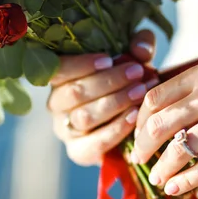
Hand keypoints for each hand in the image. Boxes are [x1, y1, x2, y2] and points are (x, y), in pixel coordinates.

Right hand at [49, 30, 157, 165]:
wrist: (132, 122)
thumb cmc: (127, 82)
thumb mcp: (133, 57)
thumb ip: (138, 46)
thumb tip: (141, 51)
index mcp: (59, 78)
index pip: (58, 70)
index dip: (81, 65)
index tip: (108, 59)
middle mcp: (56, 105)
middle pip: (74, 93)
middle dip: (108, 82)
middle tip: (137, 73)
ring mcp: (65, 131)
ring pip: (84, 117)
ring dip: (115, 103)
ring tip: (140, 92)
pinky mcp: (79, 152)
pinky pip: (95, 143)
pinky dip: (117, 129)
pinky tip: (135, 116)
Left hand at [131, 52, 197, 194]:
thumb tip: (170, 113)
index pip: (153, 98)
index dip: (139, 120)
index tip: (138, 134)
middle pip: (158, 125)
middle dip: (142, 146)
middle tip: (139, 159)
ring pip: (178, 150)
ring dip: (161, 168)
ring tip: (156, 179)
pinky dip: (185, 181)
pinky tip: (175, 188)